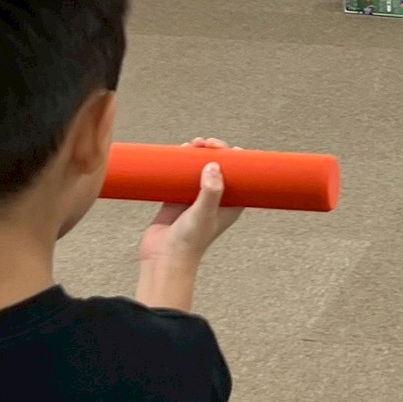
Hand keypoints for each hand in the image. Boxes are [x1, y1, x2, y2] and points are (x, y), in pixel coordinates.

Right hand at [137, 140, 241, 309]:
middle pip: (219, 169)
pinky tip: (176, 153)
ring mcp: (195, 198)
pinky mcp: (176, 198)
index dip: (235, 159)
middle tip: (204, 144)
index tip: (226, 148)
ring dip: (196, 155)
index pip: (239, 176)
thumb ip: (211, 191)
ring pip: (199, 170)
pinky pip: (180, 175)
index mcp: (230, 205)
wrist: (163, 257)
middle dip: (214, 152)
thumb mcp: (204, 214)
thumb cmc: (189, 242)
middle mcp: (214, 200)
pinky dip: (179, 164)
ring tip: (190, 145)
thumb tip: (214, 166)